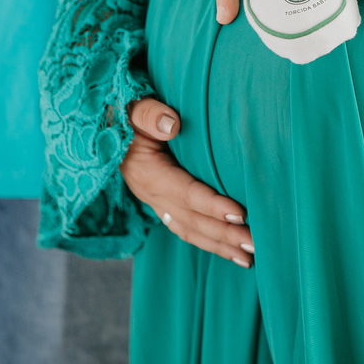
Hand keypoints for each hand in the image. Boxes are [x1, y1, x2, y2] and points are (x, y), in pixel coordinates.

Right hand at [121, 97, 255, 267]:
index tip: (241, 213)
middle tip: (256, 244)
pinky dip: (208, 240)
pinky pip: (185, 227)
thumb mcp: (134, 107)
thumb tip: (172, 125)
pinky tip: (229, 249)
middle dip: (224, 234)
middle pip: (191, 220)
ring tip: (248, 258)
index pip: (184, 193)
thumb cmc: (127, 111)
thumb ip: (150, 114)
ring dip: (219, 245)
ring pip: (189, 230)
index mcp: (146, 172)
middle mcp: (150, 193)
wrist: (107, 123)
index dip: (212, 205)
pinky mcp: (161, 202)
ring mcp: (155, 201)